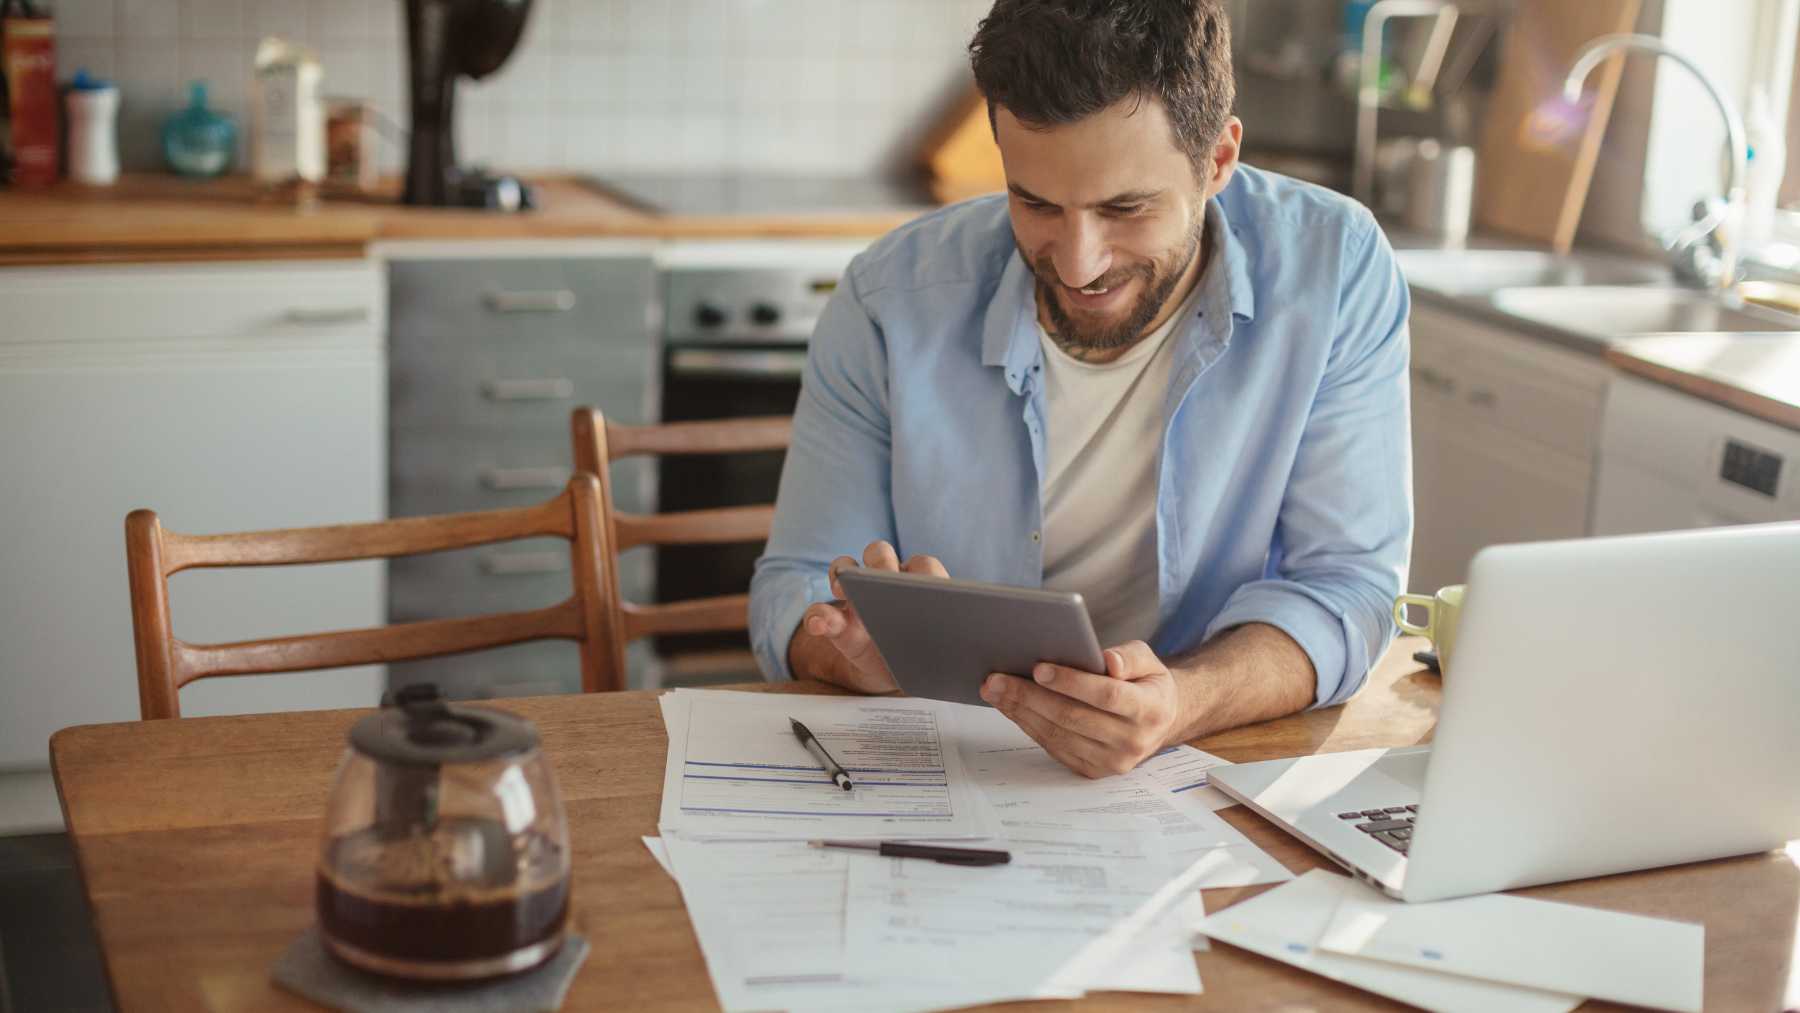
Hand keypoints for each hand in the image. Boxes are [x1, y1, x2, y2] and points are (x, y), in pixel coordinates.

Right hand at [795, 540, 947, 693]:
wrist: (894, 675)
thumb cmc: (925, 657)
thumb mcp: (941, 658)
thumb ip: (950, 648)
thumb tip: (976, 659)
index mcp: (921, 586)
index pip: (923, 566)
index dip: (922, 571)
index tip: (924, 584)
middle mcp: (886, 582)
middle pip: (879, 554)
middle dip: (880, 562)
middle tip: (882, 576)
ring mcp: (857, 597)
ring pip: (846, 568)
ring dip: (843, 575)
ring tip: (844, 590)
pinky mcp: (835, 621)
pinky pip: (819, 612)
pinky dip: (817, 617)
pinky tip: (819, 625)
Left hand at [979, 641, 1182, 777]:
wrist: (1160, 721)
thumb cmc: (1146, 684)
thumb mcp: (1148, 661)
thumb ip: (1129, 656)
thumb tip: (1108, 661)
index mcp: (1149, 710)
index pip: (1107, 695)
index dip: (1071, 682)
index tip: (1039, 668)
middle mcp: (1132, 741)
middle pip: (1073, 717)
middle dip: (1030, 696)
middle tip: (997, 678)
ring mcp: (1111, 761)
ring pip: (1058, 734)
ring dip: (1020, 711)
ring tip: (994, 690)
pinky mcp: (1092, 771)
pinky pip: (1053, 747)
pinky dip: (1028, 725)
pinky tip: (1010, 706)